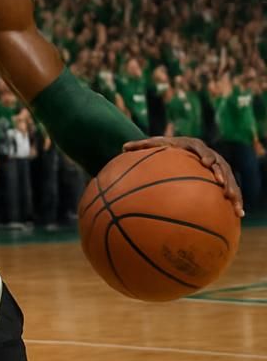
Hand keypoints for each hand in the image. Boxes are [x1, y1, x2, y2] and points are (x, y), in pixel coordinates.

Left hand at [125, 137, 243, 217]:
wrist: (180, 151)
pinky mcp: (221, 181)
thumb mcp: (153, 145)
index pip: (202, 150)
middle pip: (221, 165)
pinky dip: (235, 201)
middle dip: (223, 175)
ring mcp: (217, 169)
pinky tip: (238, 215)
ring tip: (235, 204)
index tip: (206, 164)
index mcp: (193, 146)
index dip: (206, 156)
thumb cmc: (163, 149)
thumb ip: (141, 146)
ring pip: (229, 180)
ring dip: (233, 191)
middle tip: (222, 184)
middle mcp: (209, 156)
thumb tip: (122, 147)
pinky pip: (230, 191)